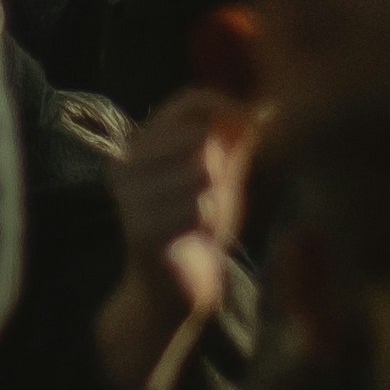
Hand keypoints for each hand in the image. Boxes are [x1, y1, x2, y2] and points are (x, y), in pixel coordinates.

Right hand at [93, 86, 259, 389]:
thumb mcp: (217, 176)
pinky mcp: (141, 227)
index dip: (229, 107)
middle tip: (218, 195)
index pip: (188, 100)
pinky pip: (198, 206)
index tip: (257, 127)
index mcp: (140, 143)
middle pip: (198, 135)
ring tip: (206, 219)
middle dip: (223, 163)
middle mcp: (125, 163)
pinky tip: (200, 235)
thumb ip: (233, 142)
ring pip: (201, 170)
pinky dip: (210, 220)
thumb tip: (263, 108)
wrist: (173, 290)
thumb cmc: (196, 228)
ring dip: (217, 196)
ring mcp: (129, 196)